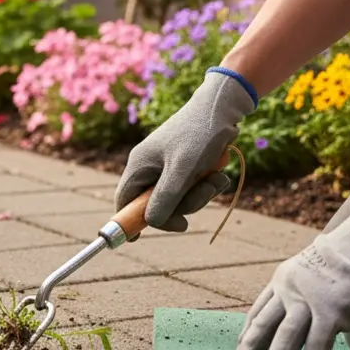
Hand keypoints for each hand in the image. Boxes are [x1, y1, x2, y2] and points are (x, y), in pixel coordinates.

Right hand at [114, 67, 256, 231]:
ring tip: (216, 178)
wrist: (224, 108)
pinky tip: (218, 173)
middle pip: (156, 204)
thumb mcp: (182, 170)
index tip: (137, 241)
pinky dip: (206, 185)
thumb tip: (150, 223)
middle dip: (183, 204)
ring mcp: (167, 166)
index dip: (129, 221)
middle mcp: (150, 166)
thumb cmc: (200, 135)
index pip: (125, 201)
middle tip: (203, 194)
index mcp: (139, 165)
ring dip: (200, 194)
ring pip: (179, 198)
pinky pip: (192, 188)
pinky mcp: (185, 165)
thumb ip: (165, 198)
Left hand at [228, 173, 349, 349]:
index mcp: (283, 279)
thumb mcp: (315, 269)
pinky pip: (317, 347)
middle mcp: (290, 290)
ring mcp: (310, 301)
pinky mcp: (333, 312)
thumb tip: (304, 316)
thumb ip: (305, 291)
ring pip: (284, 340)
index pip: (258, 312)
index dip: (248, 334)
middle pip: (262, 327)